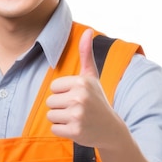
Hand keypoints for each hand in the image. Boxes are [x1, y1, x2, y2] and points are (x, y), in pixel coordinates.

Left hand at [46, 29, 117, 147]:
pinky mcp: (75, 131)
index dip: (63, 94)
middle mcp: (80, 97)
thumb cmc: (97, 100)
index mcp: (82, 82)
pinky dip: (62, 131)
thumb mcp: (92, 77)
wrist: (111, 129)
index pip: (54, 88)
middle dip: (61, 107)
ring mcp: (78, 115)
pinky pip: (54, 129)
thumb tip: (88, 31)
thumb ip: (86, 54)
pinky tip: (76, 128)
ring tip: (77, 118)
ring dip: (61, 119)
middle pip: (50, 101)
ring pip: (51, 115)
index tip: (77, 97)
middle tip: (78, 110)